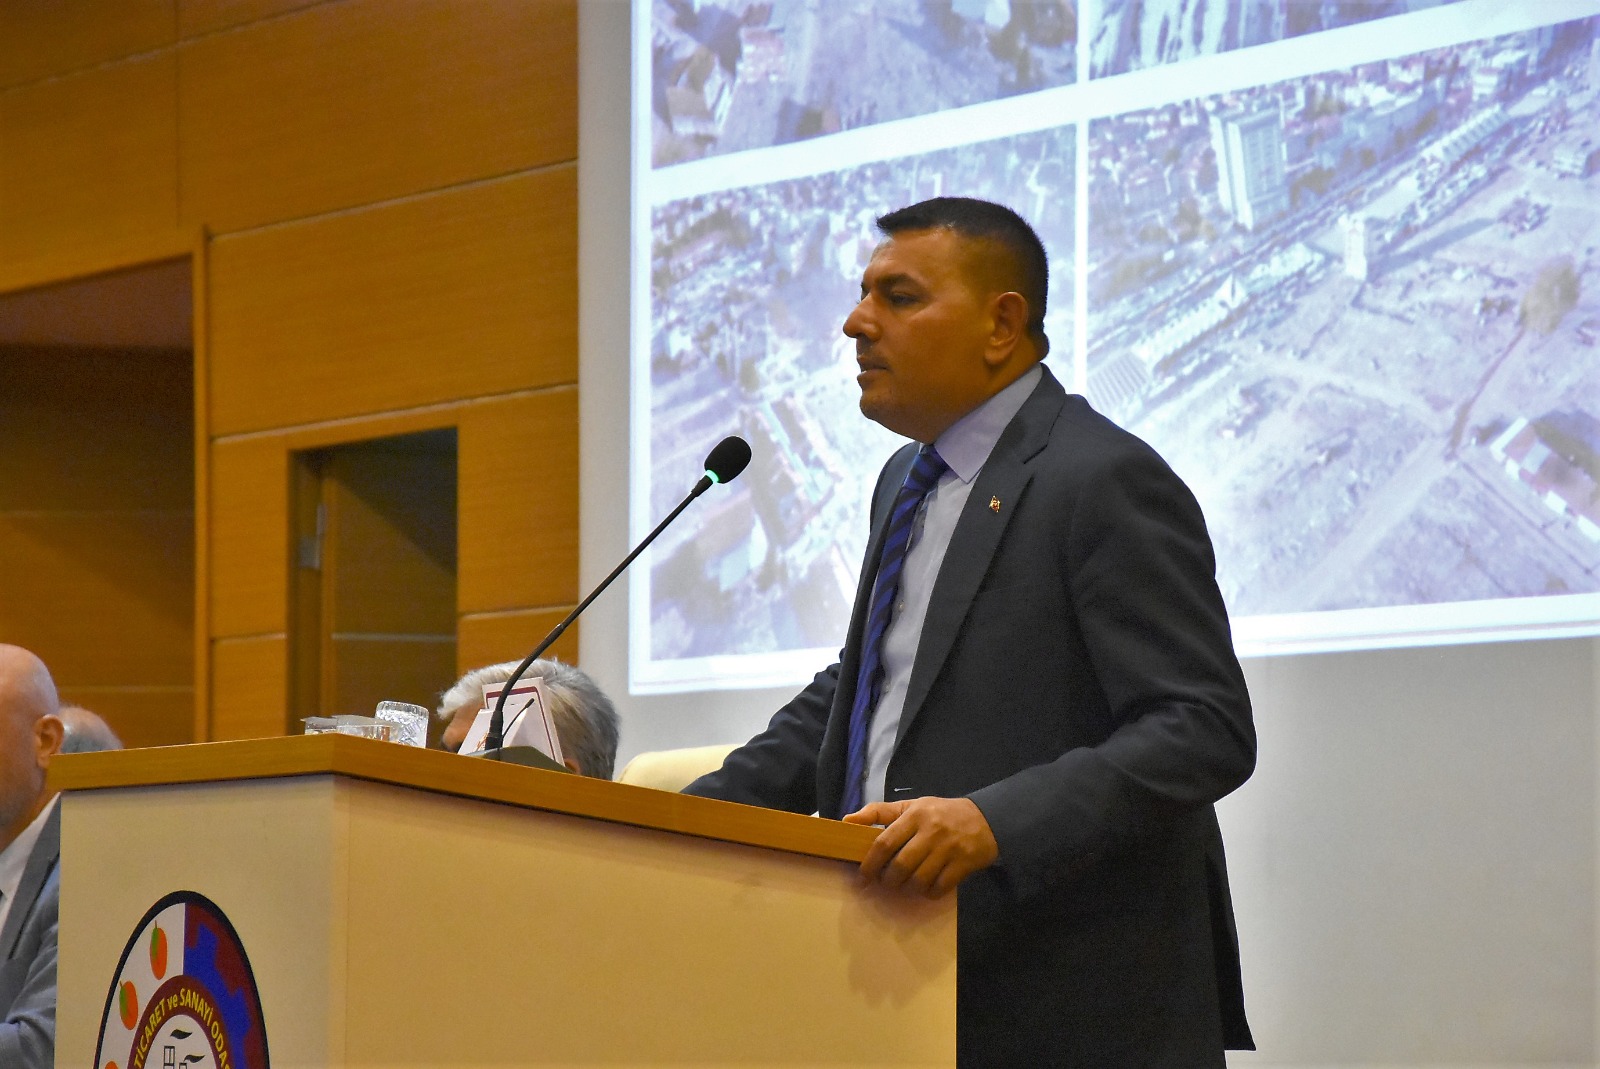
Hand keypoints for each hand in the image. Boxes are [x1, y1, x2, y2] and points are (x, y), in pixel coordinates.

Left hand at [843, 796, 998, 897]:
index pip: (884, 842)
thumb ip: (878, 812)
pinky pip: (939, 888)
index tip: (863, 875)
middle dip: (888, 880)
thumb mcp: (911, 806)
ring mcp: (948, 849)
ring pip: (919, 880)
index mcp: (915, 815)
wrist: (986, 819)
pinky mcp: (963, 864)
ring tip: (905, 884)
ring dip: (908, 888)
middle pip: (900, 865)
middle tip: (886, 882)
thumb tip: (847, 821)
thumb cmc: (941, 813)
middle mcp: (931, 831)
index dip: (870, 863)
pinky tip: (927, 887)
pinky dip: (929, 893)